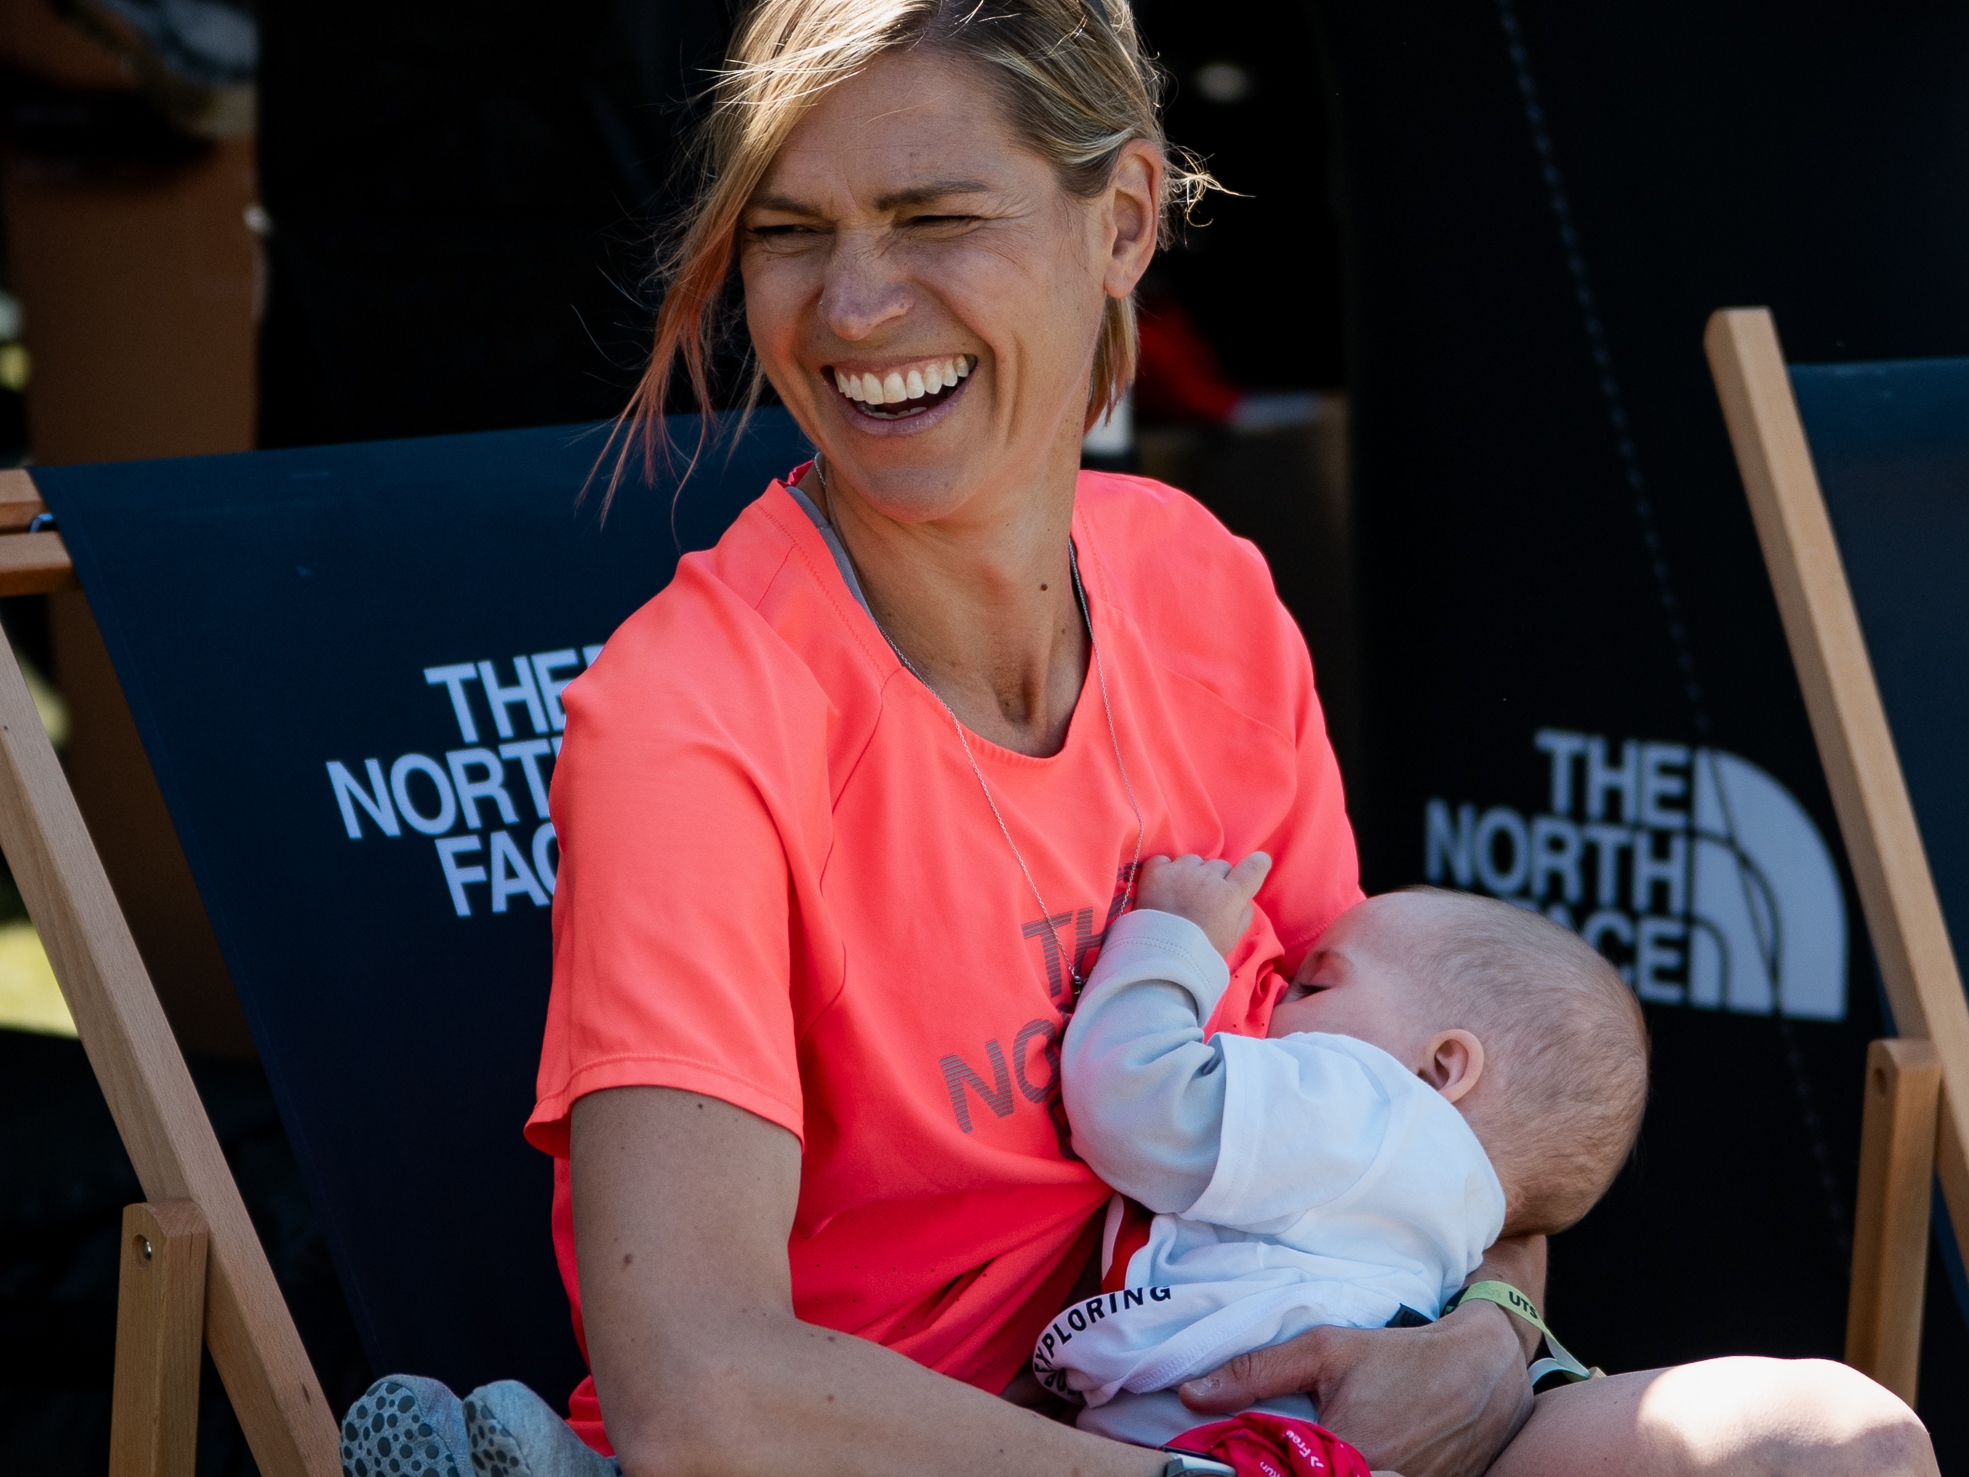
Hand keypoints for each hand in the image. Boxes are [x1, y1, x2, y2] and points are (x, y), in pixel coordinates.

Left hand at [1136, 852, 1271, 954]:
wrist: (1160, 954)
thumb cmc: (1200, 950)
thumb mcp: (1232, 937)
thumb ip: (1242, 912)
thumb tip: (1242, 897)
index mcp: (1231, 894)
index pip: (1254, 867)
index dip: (1257, 865)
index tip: (1255, 865)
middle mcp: (1209, 876)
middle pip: (1219, 866)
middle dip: (1215, 880)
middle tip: (1203, 901)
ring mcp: (1181, 870)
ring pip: (1193, 861)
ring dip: (1190, 873)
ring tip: (1180, 897)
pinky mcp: (1157, 870)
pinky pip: (1165, 860)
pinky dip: (1165, 871)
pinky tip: (1162, 888)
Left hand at [1175, 1302, 1533, 1476]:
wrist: (1481, 1374)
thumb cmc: (1401, 1357)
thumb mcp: (1325, 1350)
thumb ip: (1255, 1373)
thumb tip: (1191, 1395)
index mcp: (1345, 1452)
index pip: (1273, 1473)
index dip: (1250, 1463)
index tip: (1236, 1450)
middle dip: (1285, 1466)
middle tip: (1278, 1444)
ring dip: (1314, 1470)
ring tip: (1314, 1446)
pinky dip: (1348, 1473)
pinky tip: (1339, 1457)